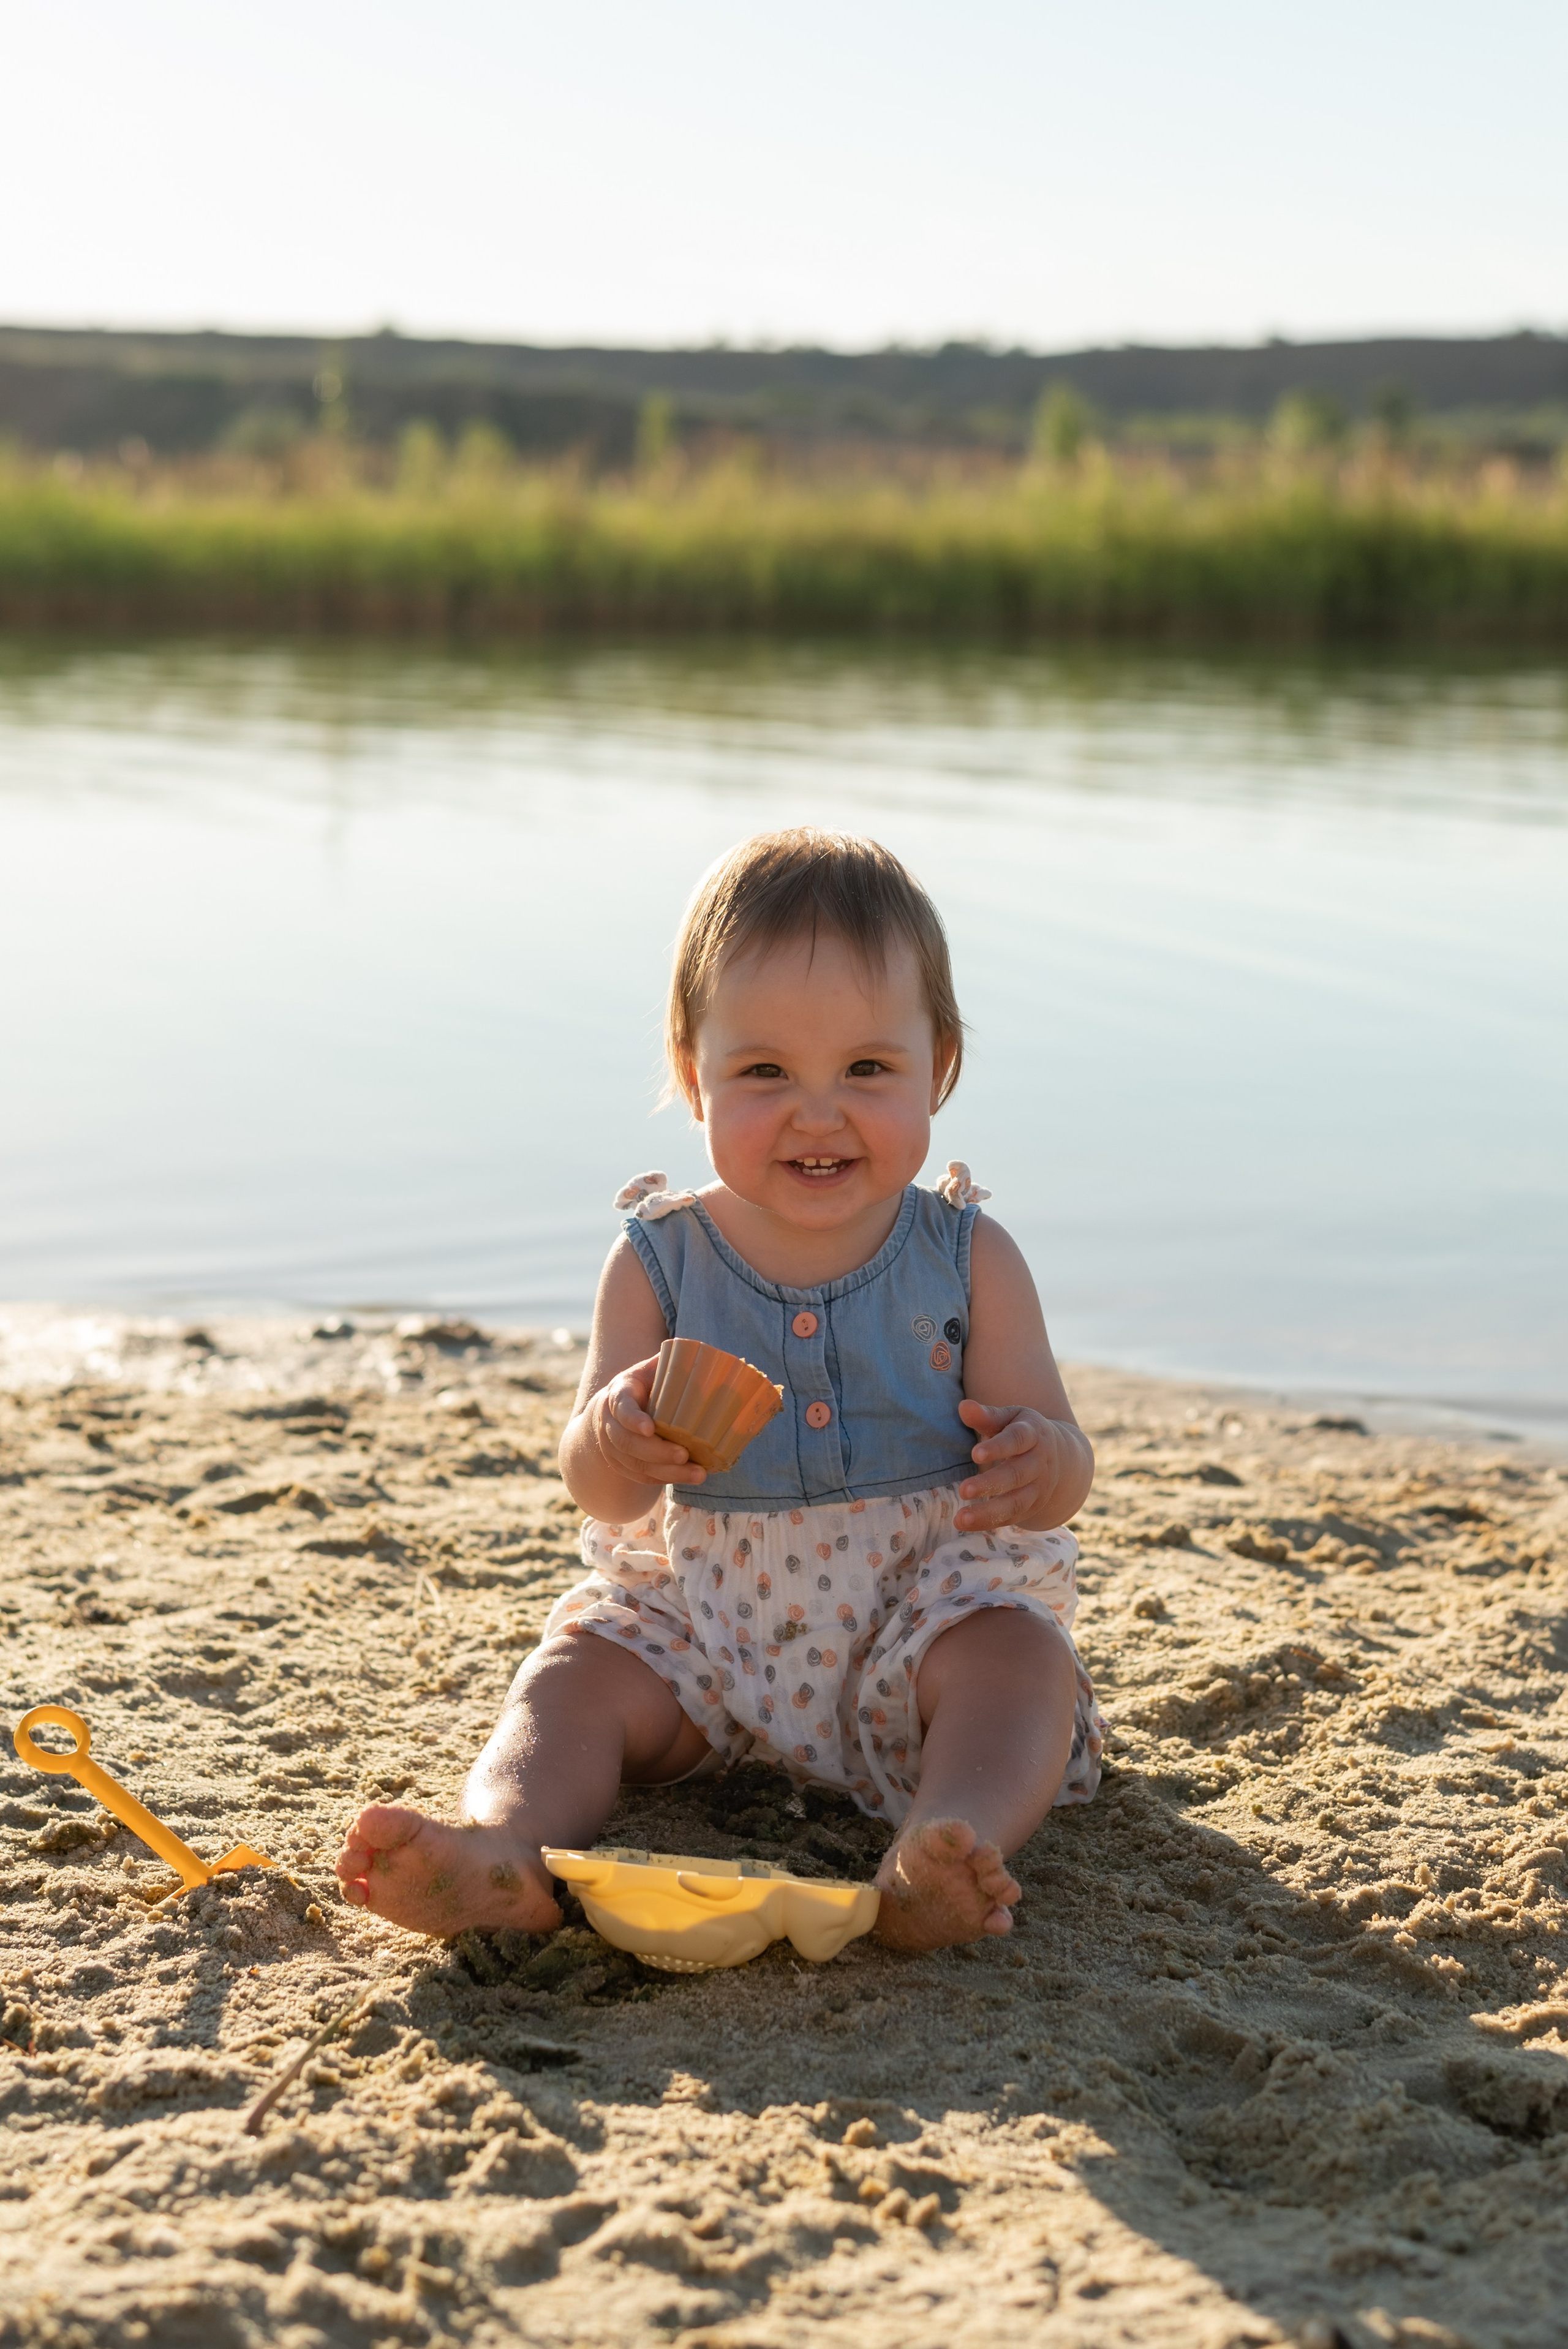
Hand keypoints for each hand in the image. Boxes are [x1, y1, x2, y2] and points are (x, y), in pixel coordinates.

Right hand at [593, 1356, 705, 1488]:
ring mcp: (612, 1447)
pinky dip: (665, 1479)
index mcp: (617, 1395)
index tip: (650, 1428)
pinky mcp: (621, 1465)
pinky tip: (688, 1477)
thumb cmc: (642, 1386)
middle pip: (628, 1443)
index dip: (633, 1419)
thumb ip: (669, 1363)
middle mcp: (609, 1423)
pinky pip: (641, 1477)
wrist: (613, 1410)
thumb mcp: (650, 1369)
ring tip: (697, 1473)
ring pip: (636, 1464)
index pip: (621, 1408)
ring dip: (667, 1471)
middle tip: (684, 1454)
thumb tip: (703, 1355)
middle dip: (657, 1451)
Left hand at [955, 1401, 1060, 1531]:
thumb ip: (986, 1415)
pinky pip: (1012, 1516)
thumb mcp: (1009, 1418)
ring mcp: (1038, 1487)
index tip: (975, 1454)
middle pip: (1017, 1474)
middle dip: (991, 1484)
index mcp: (1033, 1434)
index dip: (998, 1447)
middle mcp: (1039, 1462)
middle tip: (963, 1490)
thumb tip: (963, 1407)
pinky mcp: (1032, 1505)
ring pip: (1016, 1502)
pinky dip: (989, 1522)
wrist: (1059, 1456)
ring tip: (961, 1518)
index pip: (1018, 1439)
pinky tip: (967, 1524)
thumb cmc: (1022, 1431)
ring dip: (989, 1512)